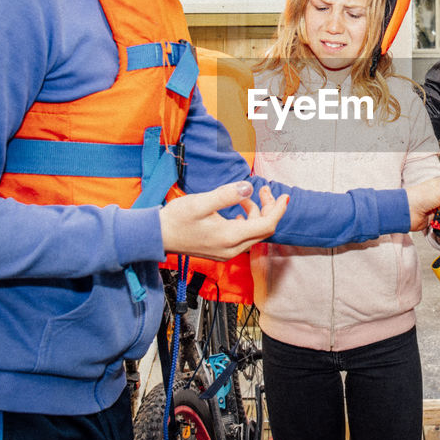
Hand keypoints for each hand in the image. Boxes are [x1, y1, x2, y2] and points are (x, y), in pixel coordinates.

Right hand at [159, 182, 287, 259]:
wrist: (156, 236)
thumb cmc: (175, 219)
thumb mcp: (200, 202)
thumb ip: (226, 195)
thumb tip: (248, 187)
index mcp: (230, 237)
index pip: (267, 225)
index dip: (278, 210)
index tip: (284, 196)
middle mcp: (232, 249)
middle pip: (263, 230)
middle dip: (267, 209)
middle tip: (263, 190)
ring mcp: (226, 252)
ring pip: (253, 233)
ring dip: (255, 214)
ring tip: (244, 197)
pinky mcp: (220, 251)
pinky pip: (243, 237)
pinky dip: (245, 221)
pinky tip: (236, 211)